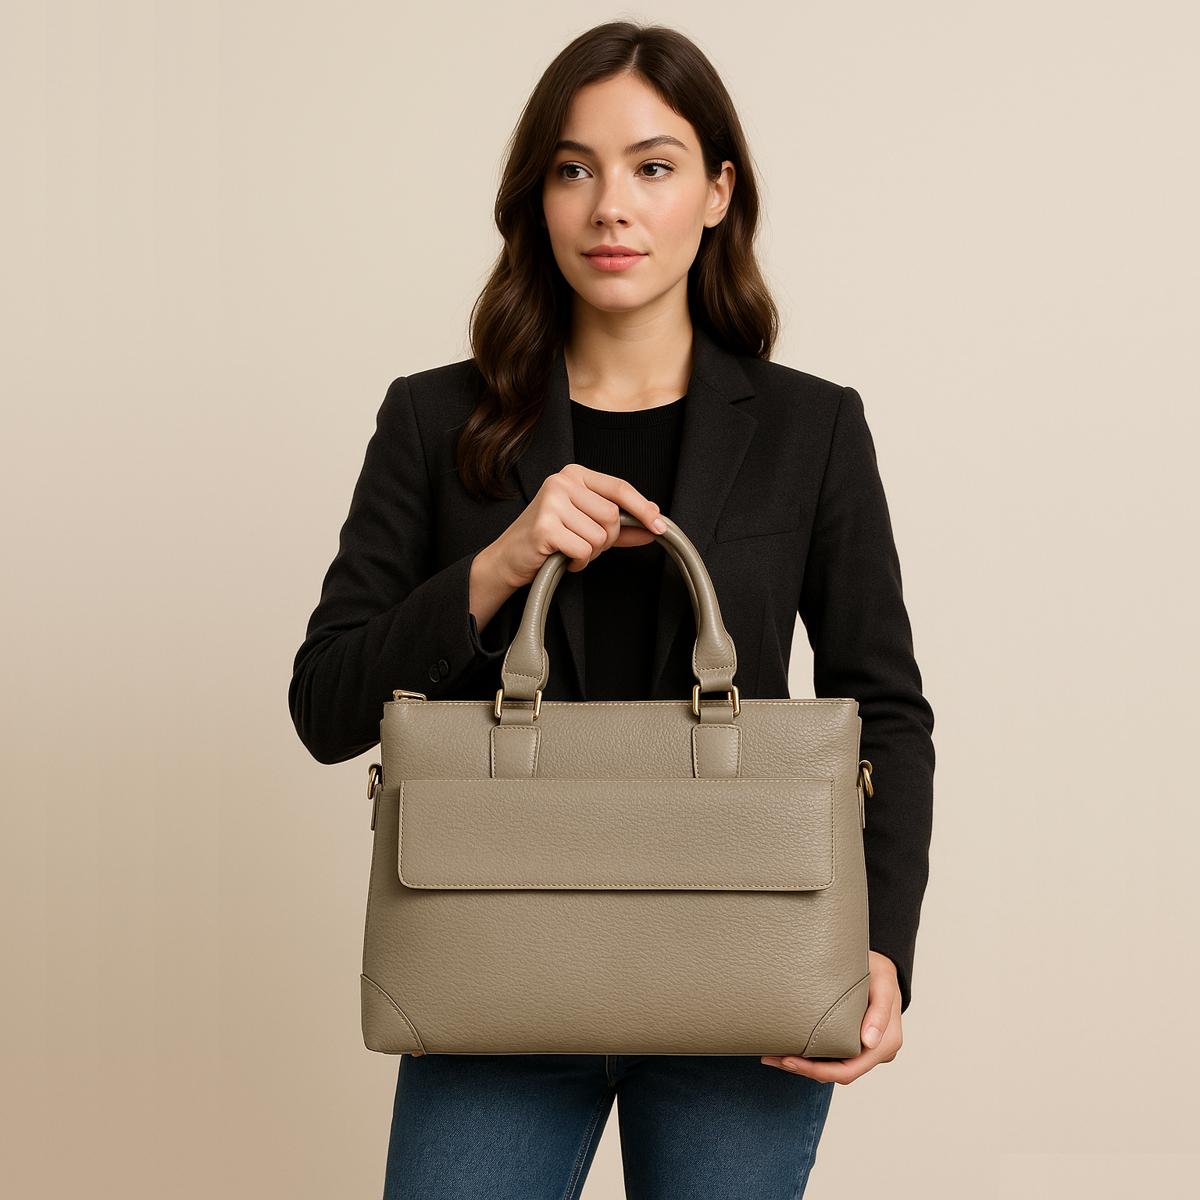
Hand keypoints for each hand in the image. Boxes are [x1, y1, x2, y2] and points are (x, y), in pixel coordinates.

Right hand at [490, 464, 666, 588]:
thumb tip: (655, 523)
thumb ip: (621, 524)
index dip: (643, 508)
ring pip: (599, 536)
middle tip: (585, 544)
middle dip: (606, 539)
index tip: (659, 526)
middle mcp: (561, 482)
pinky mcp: (544, 526)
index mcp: (574, 475)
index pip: (620, 488)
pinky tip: (563, 559)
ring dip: (591, 553)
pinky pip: (583, 551)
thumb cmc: (550, 539)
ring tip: (570, 550)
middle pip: (612, 516)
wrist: (509, 558)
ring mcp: (551, 502)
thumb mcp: (588, 526)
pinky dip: (578, 562)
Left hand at [760, 951, 902, 1083]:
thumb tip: (869, 1042)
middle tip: (772, 1059)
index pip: (848, 1071)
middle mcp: (875, 1052)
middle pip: (835, 1073)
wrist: (881, 967)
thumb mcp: (883, 986)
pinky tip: (788, 1048)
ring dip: (802, 1065)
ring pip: (831, 1067)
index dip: (817, 1071)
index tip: (789, 1060)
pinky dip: (810, 1056)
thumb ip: (879, 1012)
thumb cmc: (880, 974)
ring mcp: (863, 1049)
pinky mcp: (852, 1042)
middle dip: (803, 1069)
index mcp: (885, 1045)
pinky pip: (831, 1056)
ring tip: (773, 1056)